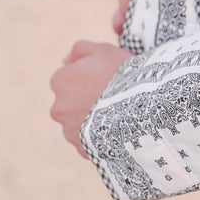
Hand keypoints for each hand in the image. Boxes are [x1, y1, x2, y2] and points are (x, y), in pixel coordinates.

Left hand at [49, 40, 134, 158]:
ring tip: (118, 118)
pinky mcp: (82, 149)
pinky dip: (99, 139)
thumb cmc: (122, 74)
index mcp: (60, 81)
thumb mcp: (103, 50)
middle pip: (71, 103)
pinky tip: (117, 132)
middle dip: (86, 101)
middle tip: (113, 100)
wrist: (141, 107)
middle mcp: (58, 107)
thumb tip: (65, 61)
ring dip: (92, 121)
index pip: (69, 79)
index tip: (107, 81)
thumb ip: (79, 50)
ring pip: (79, 124)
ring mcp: (69, 131)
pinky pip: (89, 143)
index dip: (89, 79)